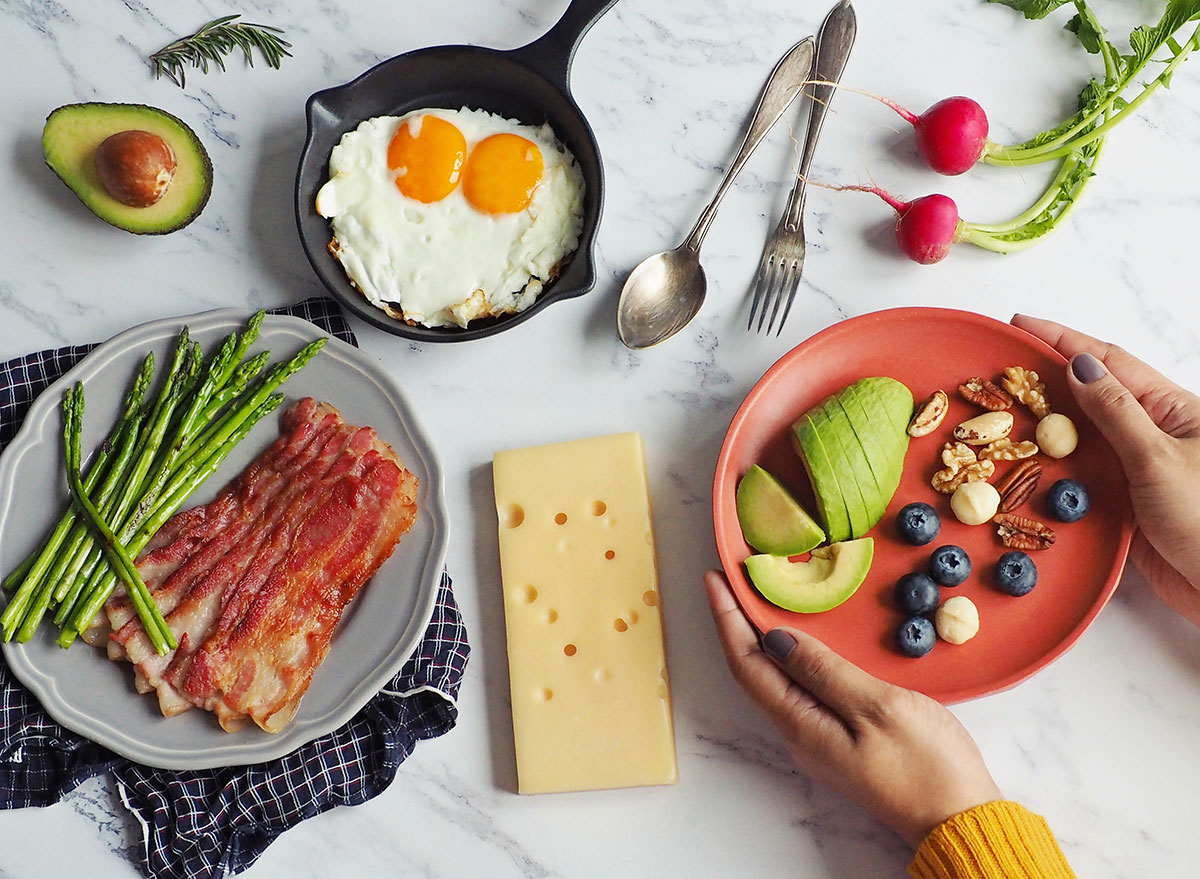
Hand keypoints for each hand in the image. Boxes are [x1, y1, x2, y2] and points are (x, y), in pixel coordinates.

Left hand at [705, 570, 1001, 847]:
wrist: (959, 819)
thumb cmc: (926, 767)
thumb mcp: (877, 707)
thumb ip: (825, 671)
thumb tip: (776, 639)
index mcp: (801, 725)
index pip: (747, 663)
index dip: (727, 618)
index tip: (715, 579)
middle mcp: (800, 733)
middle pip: (755, 670)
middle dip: (738, 623)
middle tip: (735, 578)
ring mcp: (819, 738)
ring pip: (778, 679)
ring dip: (764, 637)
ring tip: (761, 597)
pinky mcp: (841, 739)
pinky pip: (803, 688)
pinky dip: (794, 655)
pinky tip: (806, 638)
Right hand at [1011, 315, 1199, 625]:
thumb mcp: (1158, 458)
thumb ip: (1114, 412)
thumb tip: (1077, 366)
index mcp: (1170, 409)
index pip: (1108, 362)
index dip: (1061, 340)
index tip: (1020, 326)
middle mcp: (1150, 434)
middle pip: (1088, 396)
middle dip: (1043, 380)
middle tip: (996, 370)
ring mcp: (1136, 470)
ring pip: (1078, 439)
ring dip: (1041, 429)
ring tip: (997, 415)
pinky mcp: (1124, 507)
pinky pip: (1079, 480)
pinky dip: (1050, 473)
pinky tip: (1023, 469)